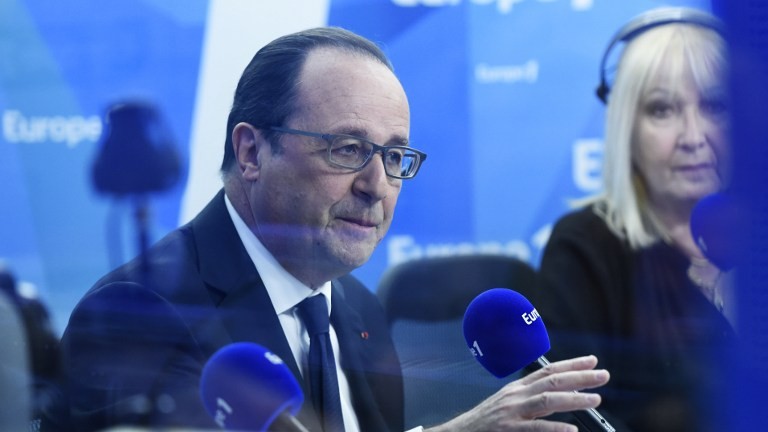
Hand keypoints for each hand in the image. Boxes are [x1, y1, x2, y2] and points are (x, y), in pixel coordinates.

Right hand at [426, 355, 608, 431]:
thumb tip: (563, 395)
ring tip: (595, 399)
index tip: (592, 361)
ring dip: (574, 399)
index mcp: (517, 389)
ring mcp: (511, 412)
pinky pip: (535, 428)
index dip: (572, 364)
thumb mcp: (509, 405)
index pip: (548, 371)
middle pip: (552, 381)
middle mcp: (516, 396)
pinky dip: (555, 429)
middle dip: (580, 377)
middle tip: (603, 375)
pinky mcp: (508, 429)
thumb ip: (532, 400)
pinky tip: (571, 430)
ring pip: (547, 400)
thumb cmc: (487, 423)